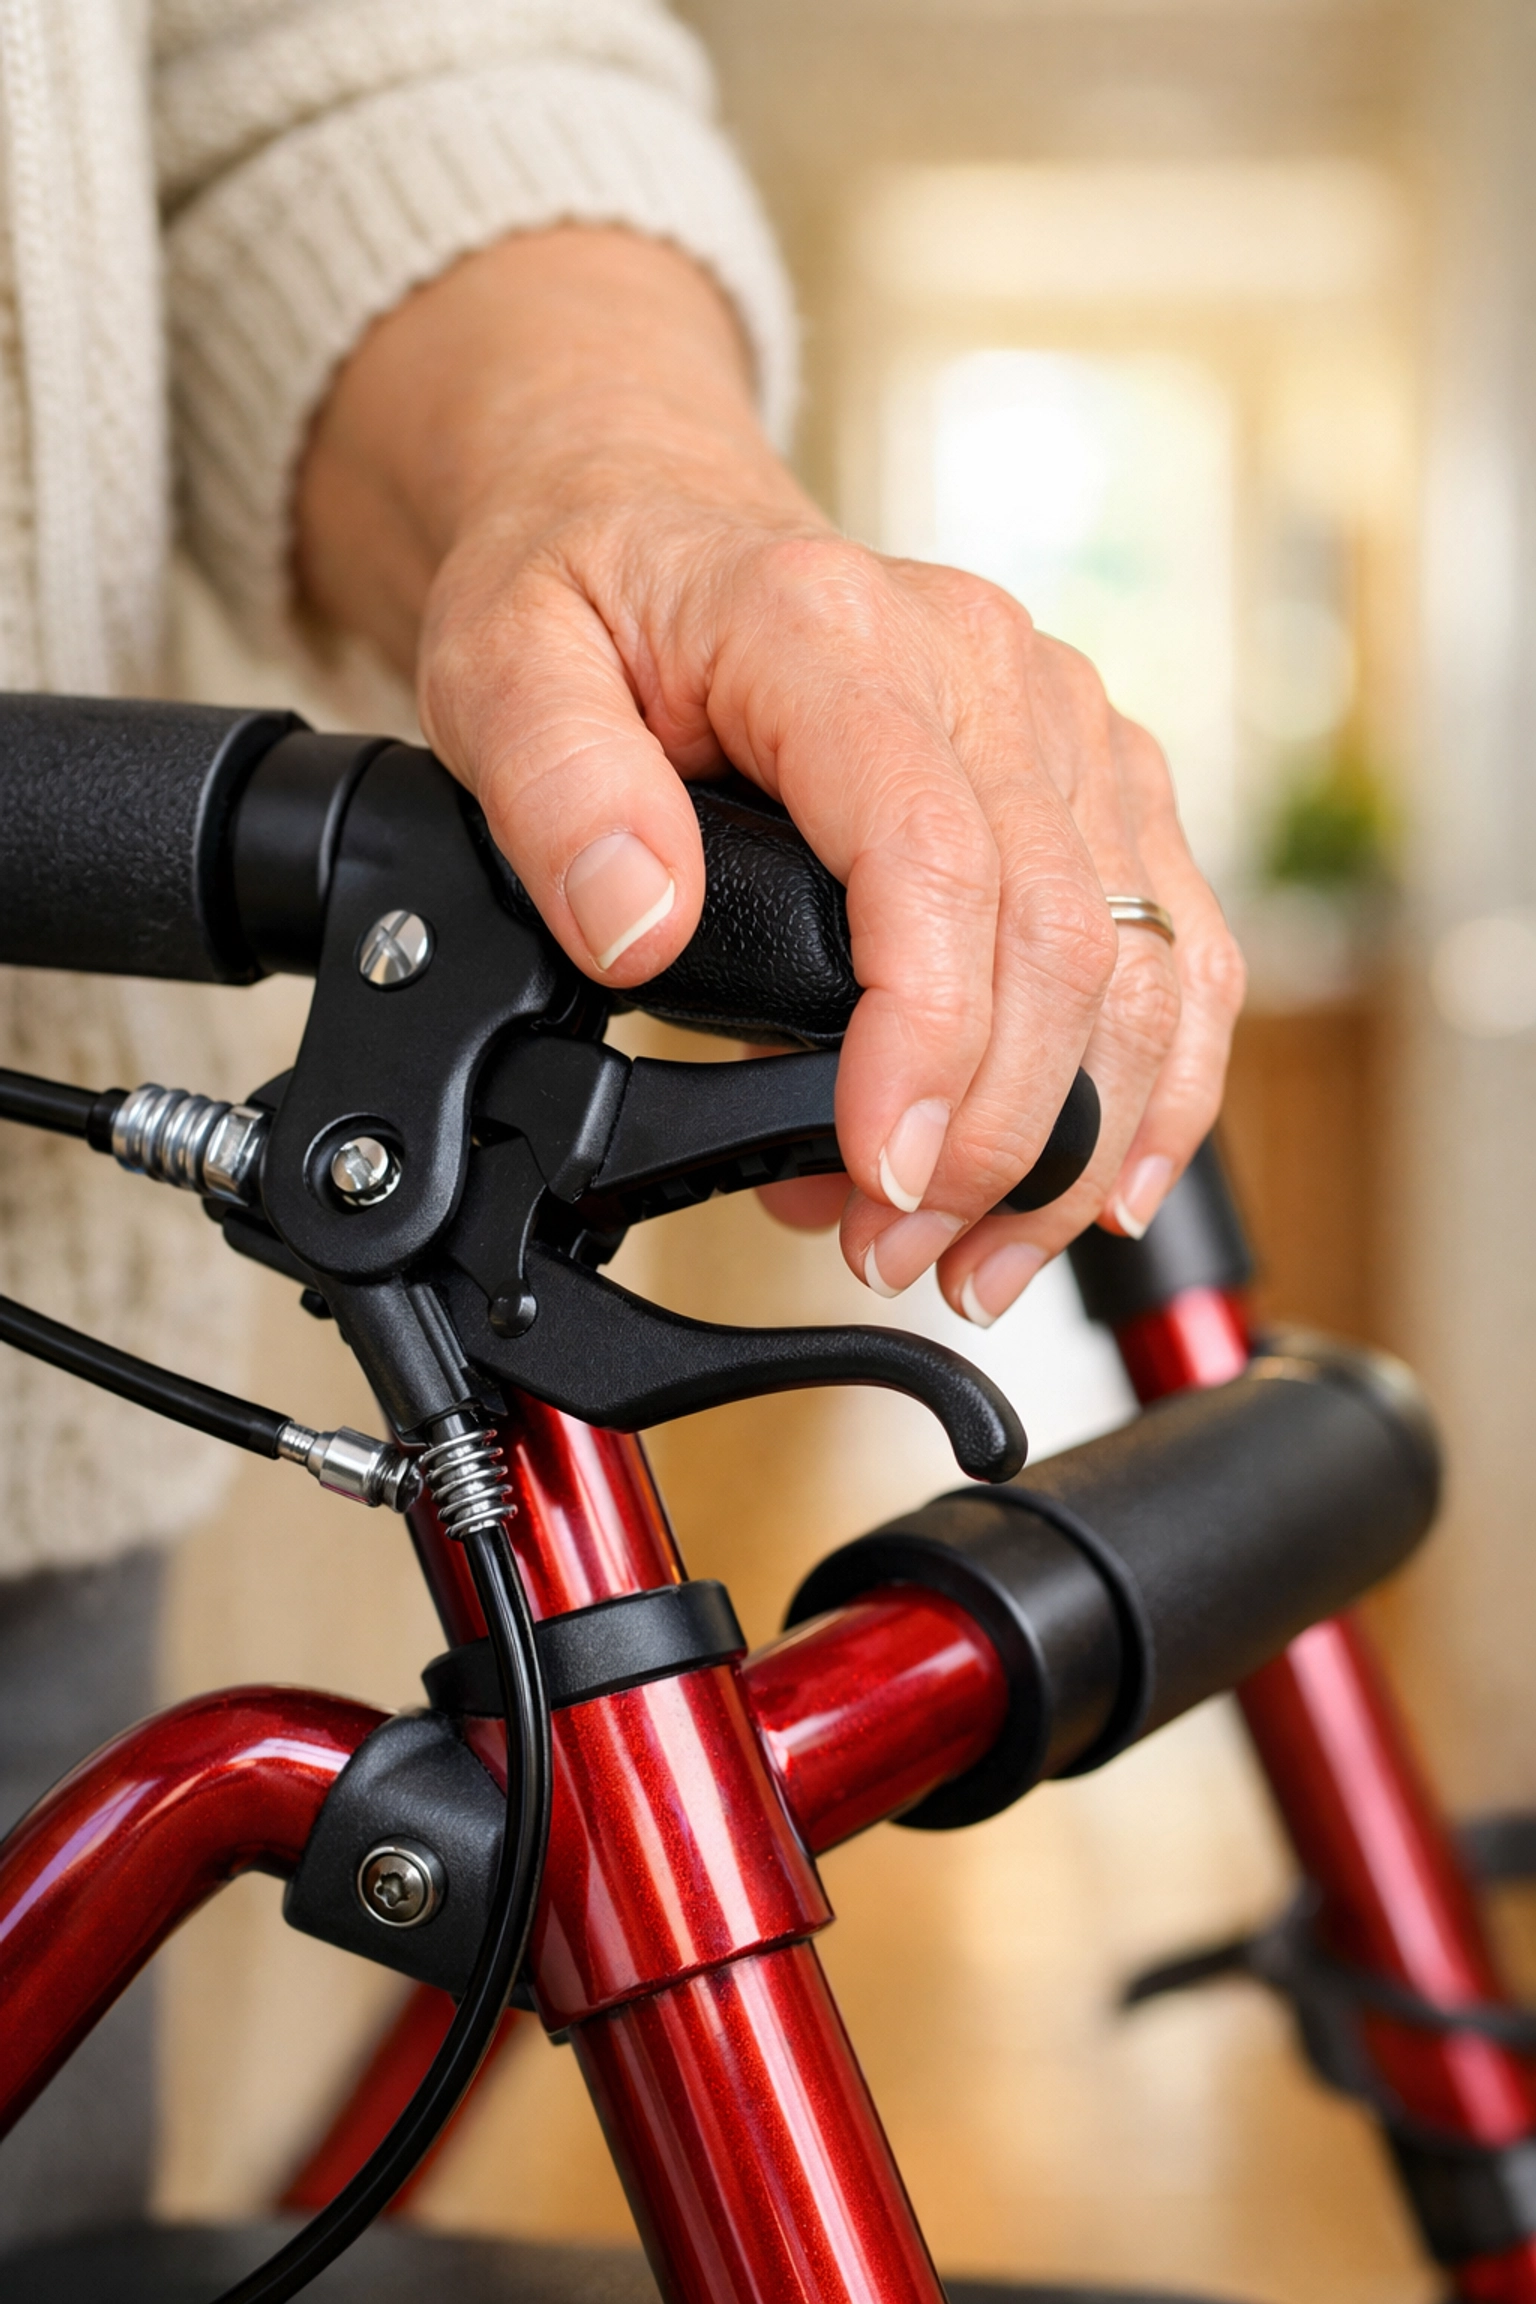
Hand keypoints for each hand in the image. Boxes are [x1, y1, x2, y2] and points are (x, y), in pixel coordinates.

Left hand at [296, 228, 1244, 1324]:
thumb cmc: (586, 595)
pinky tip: (1105, 1183)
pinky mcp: (1095, 776)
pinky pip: (1182, 938)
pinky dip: (1162, 1079)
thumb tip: (642, 924)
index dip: (930, 1040)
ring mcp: (1060, 720)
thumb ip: (557, 793)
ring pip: (1148, 955)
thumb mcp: (501, 669)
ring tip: (973, 1258)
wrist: (655, 516)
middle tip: (897, 1251)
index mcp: (834, 631)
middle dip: (995, 1136)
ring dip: (1080, 1139)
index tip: (878, 1175)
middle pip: (1063, 932)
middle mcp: (985, 667)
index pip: (935, 855)